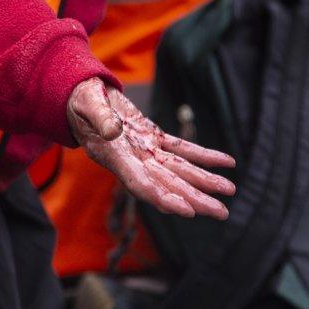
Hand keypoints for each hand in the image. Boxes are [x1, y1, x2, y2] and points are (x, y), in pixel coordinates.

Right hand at [67, 78, 235, 219]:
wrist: (82, 96)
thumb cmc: (80, 99)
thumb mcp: (86, 103)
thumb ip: (100, 117)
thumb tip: (114, 131)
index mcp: (114, 156)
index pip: (141, 184)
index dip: (164, 198)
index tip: (187, 211)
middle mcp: (133, 160)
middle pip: (168, 184)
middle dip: (194, 199)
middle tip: (221, 213)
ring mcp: (146, 150)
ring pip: (179, 171)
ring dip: (205, 183)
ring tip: (228, 193)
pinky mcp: (154, 138)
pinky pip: (183, 149)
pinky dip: (205, 156)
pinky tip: (227, 163)